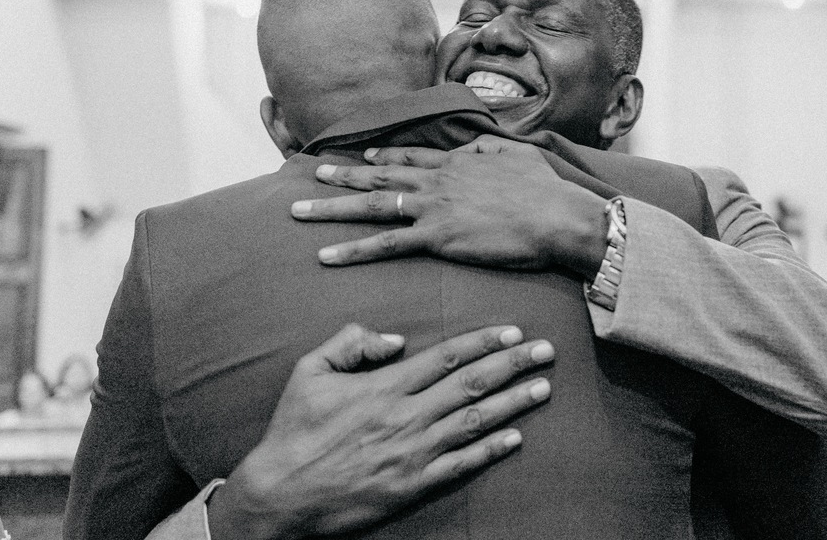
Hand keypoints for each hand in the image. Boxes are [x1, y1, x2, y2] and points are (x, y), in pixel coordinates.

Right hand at [207, 323, 553, 539]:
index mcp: (384, 387)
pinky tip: (516, 437)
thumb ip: (350, 343)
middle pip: (473, 384)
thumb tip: (394, 339)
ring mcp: (413, 454)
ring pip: (475, 421)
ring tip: (543, 387)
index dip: (485, 342)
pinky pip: (461, 465)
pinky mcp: (412, 486)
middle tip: (546, 351)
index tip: (513, 332)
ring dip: (514, 403)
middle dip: (514, 365)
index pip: (447, 356)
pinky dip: (491, 450)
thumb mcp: (309, 372)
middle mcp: (405, 417)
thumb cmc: (293, 431)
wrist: (280, 494)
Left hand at [291, 135, 607, 273]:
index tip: (362, 158)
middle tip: (313, 174)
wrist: (558, 216)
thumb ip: (490, 149)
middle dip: (343, 177)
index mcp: (457, 162)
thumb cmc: (546, 190)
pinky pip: (385, 245)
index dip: (384, 158)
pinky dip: (352, 250)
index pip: (411, 157)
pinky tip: (326, 256)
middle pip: (380, 177)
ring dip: (332, 208)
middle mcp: (438, 180)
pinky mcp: (436, 238)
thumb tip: (475, 147)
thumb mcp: (519, 155)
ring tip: (299, 210)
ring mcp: (433, 208)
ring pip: (371, 206)